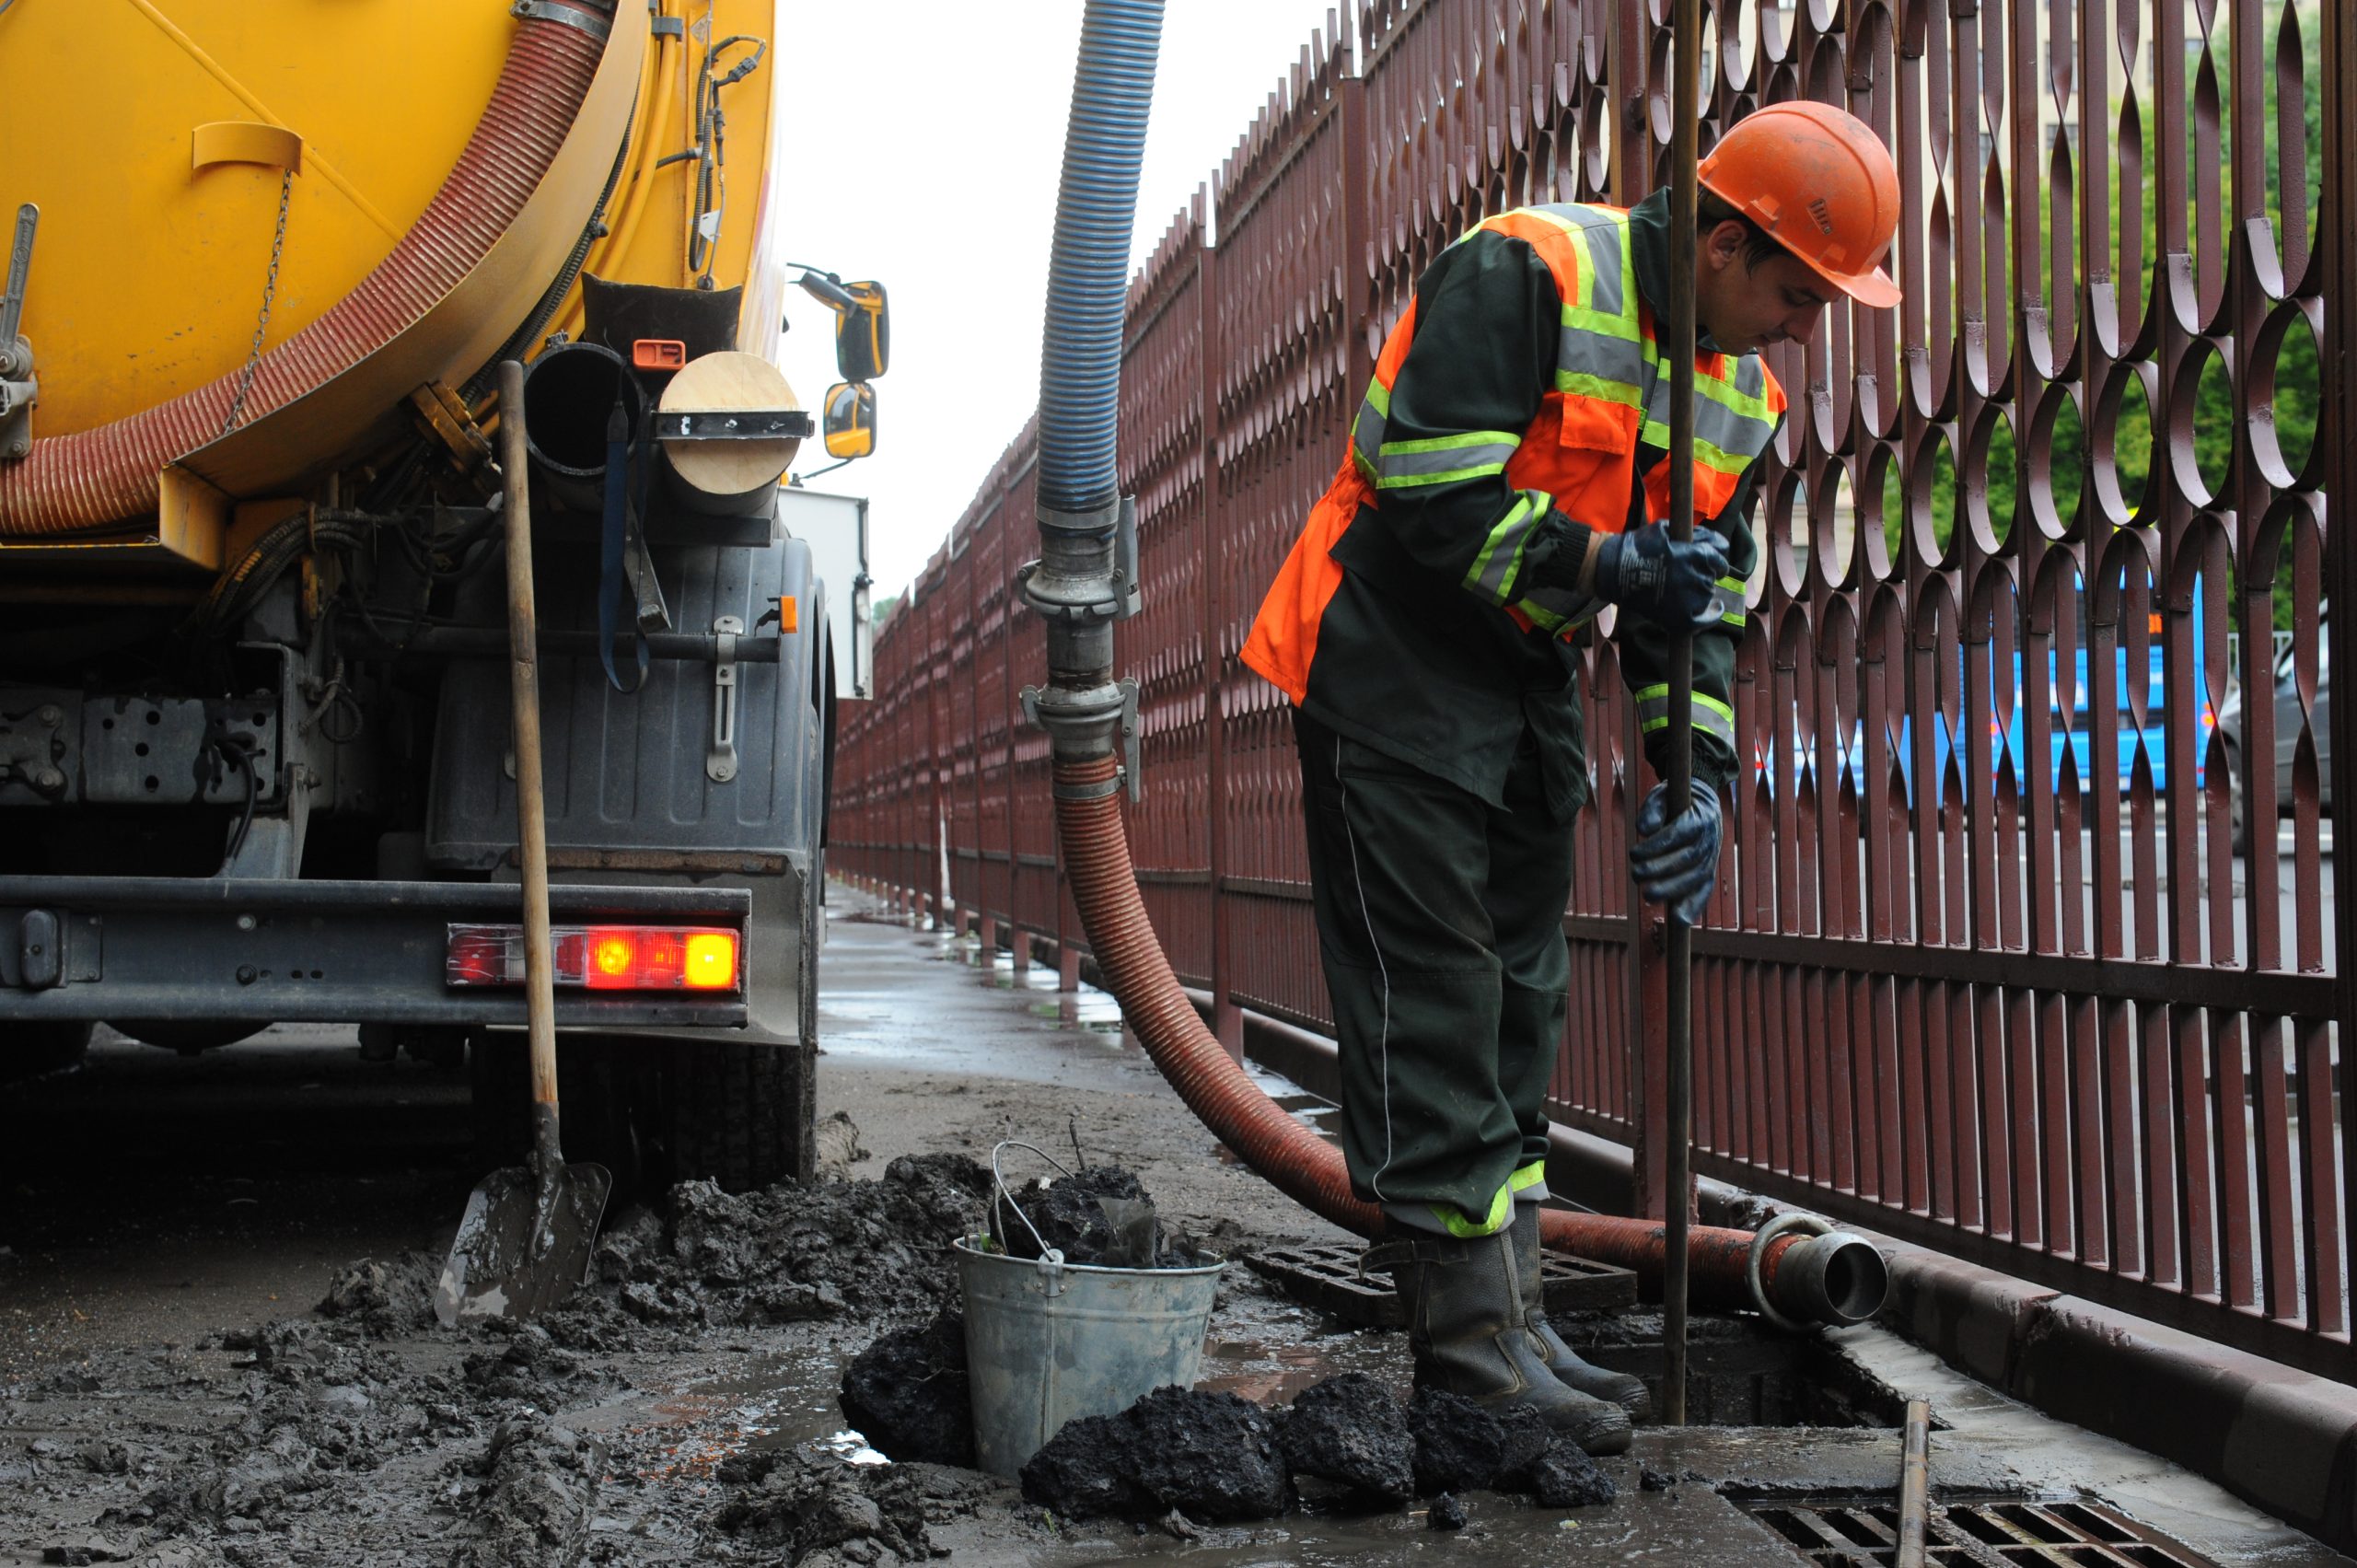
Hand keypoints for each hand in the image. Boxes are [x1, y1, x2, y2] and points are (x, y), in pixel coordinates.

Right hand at [1594, 525, 1727, 631]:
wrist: (1610, 571)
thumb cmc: (1636, 547)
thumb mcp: (1664, 529)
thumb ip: (1693, 535)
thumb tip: (1713, 542)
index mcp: (1693, 555)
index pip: (1719, 558)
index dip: (1717, 560)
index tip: (1714, 563)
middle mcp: (1694, 578)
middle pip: (1711, 577)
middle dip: (1703, 573)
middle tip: (1685, 574)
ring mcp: (1688, 601)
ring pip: (1707, 595)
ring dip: (1700, 591)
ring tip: (1684, 588)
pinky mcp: (1679, 619)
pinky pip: (1705, 620)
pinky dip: (1712, 615)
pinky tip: (1713, 608)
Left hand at [1632, 782, 1721, 925]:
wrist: (1702, 804)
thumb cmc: (1675, 800)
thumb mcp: (1662, 794)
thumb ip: (1652, 809)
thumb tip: (1644, 829)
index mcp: (1700, 816)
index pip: (1680, 833)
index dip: (1657, 846)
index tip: (1634, 853)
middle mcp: (1711, 838)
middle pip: (1688, 859)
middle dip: (1660, 870)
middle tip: (1636, 874)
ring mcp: (1712, 857)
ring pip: (1696, 878)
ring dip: (1672, 890)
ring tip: (1648, 895)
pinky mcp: (1708, 871)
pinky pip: (1704, 891)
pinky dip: (1693, 906)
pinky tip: (1680, 920)